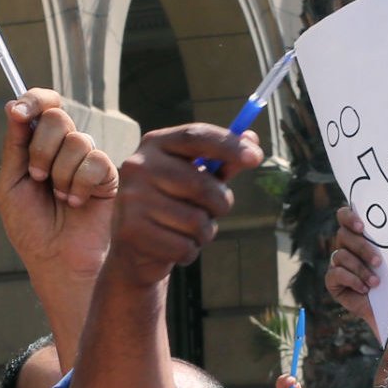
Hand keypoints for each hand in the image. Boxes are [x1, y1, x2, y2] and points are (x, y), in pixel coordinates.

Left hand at [0, 88, 119, 287]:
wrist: (56, 259)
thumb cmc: (31, 228)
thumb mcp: (10, 183)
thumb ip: (14, 145)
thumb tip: (13, 105)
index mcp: (39, 144)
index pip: (43, 104)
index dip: (34, 99)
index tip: (21, 112)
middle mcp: (65, 148)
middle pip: (58, 117)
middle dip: (41, 149)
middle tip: (37, 178)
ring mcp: (88, 160)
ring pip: (76, 140)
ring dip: (60, 175)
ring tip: (60, 199)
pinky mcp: (108, 175)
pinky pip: (95, 161)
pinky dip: (80, 185)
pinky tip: (77, 203)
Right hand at [106, 125, 259, 287]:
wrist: (134, 247)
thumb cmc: (173, 203)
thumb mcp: (196, 177)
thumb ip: (223, 160)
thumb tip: (253, 140)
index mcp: (156, 144)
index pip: (195, 136)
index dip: (229, 145)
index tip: (256, 158)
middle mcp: (139, 166)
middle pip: (201, 184)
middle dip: (221, 203)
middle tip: (217, 209)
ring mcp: (132, 199)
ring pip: (196, 221)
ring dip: (205, 232)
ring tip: (191, 230)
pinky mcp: (132, 231)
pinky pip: (184, 246)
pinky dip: (190, 251)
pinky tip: (176, 245)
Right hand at [324, 205, 383, 340]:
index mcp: (358, 235)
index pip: (344, 216)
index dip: (349, 217)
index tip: (362, 227)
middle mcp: (345, 246)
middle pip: (343, 235)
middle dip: (362, 248)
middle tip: (378, 262)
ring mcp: (337, 263)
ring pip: (341, 255)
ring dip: (360, 269)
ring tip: (376, 282)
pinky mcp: (332, 281)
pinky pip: (336, 273)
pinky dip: (352, 280)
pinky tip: (365, 289)